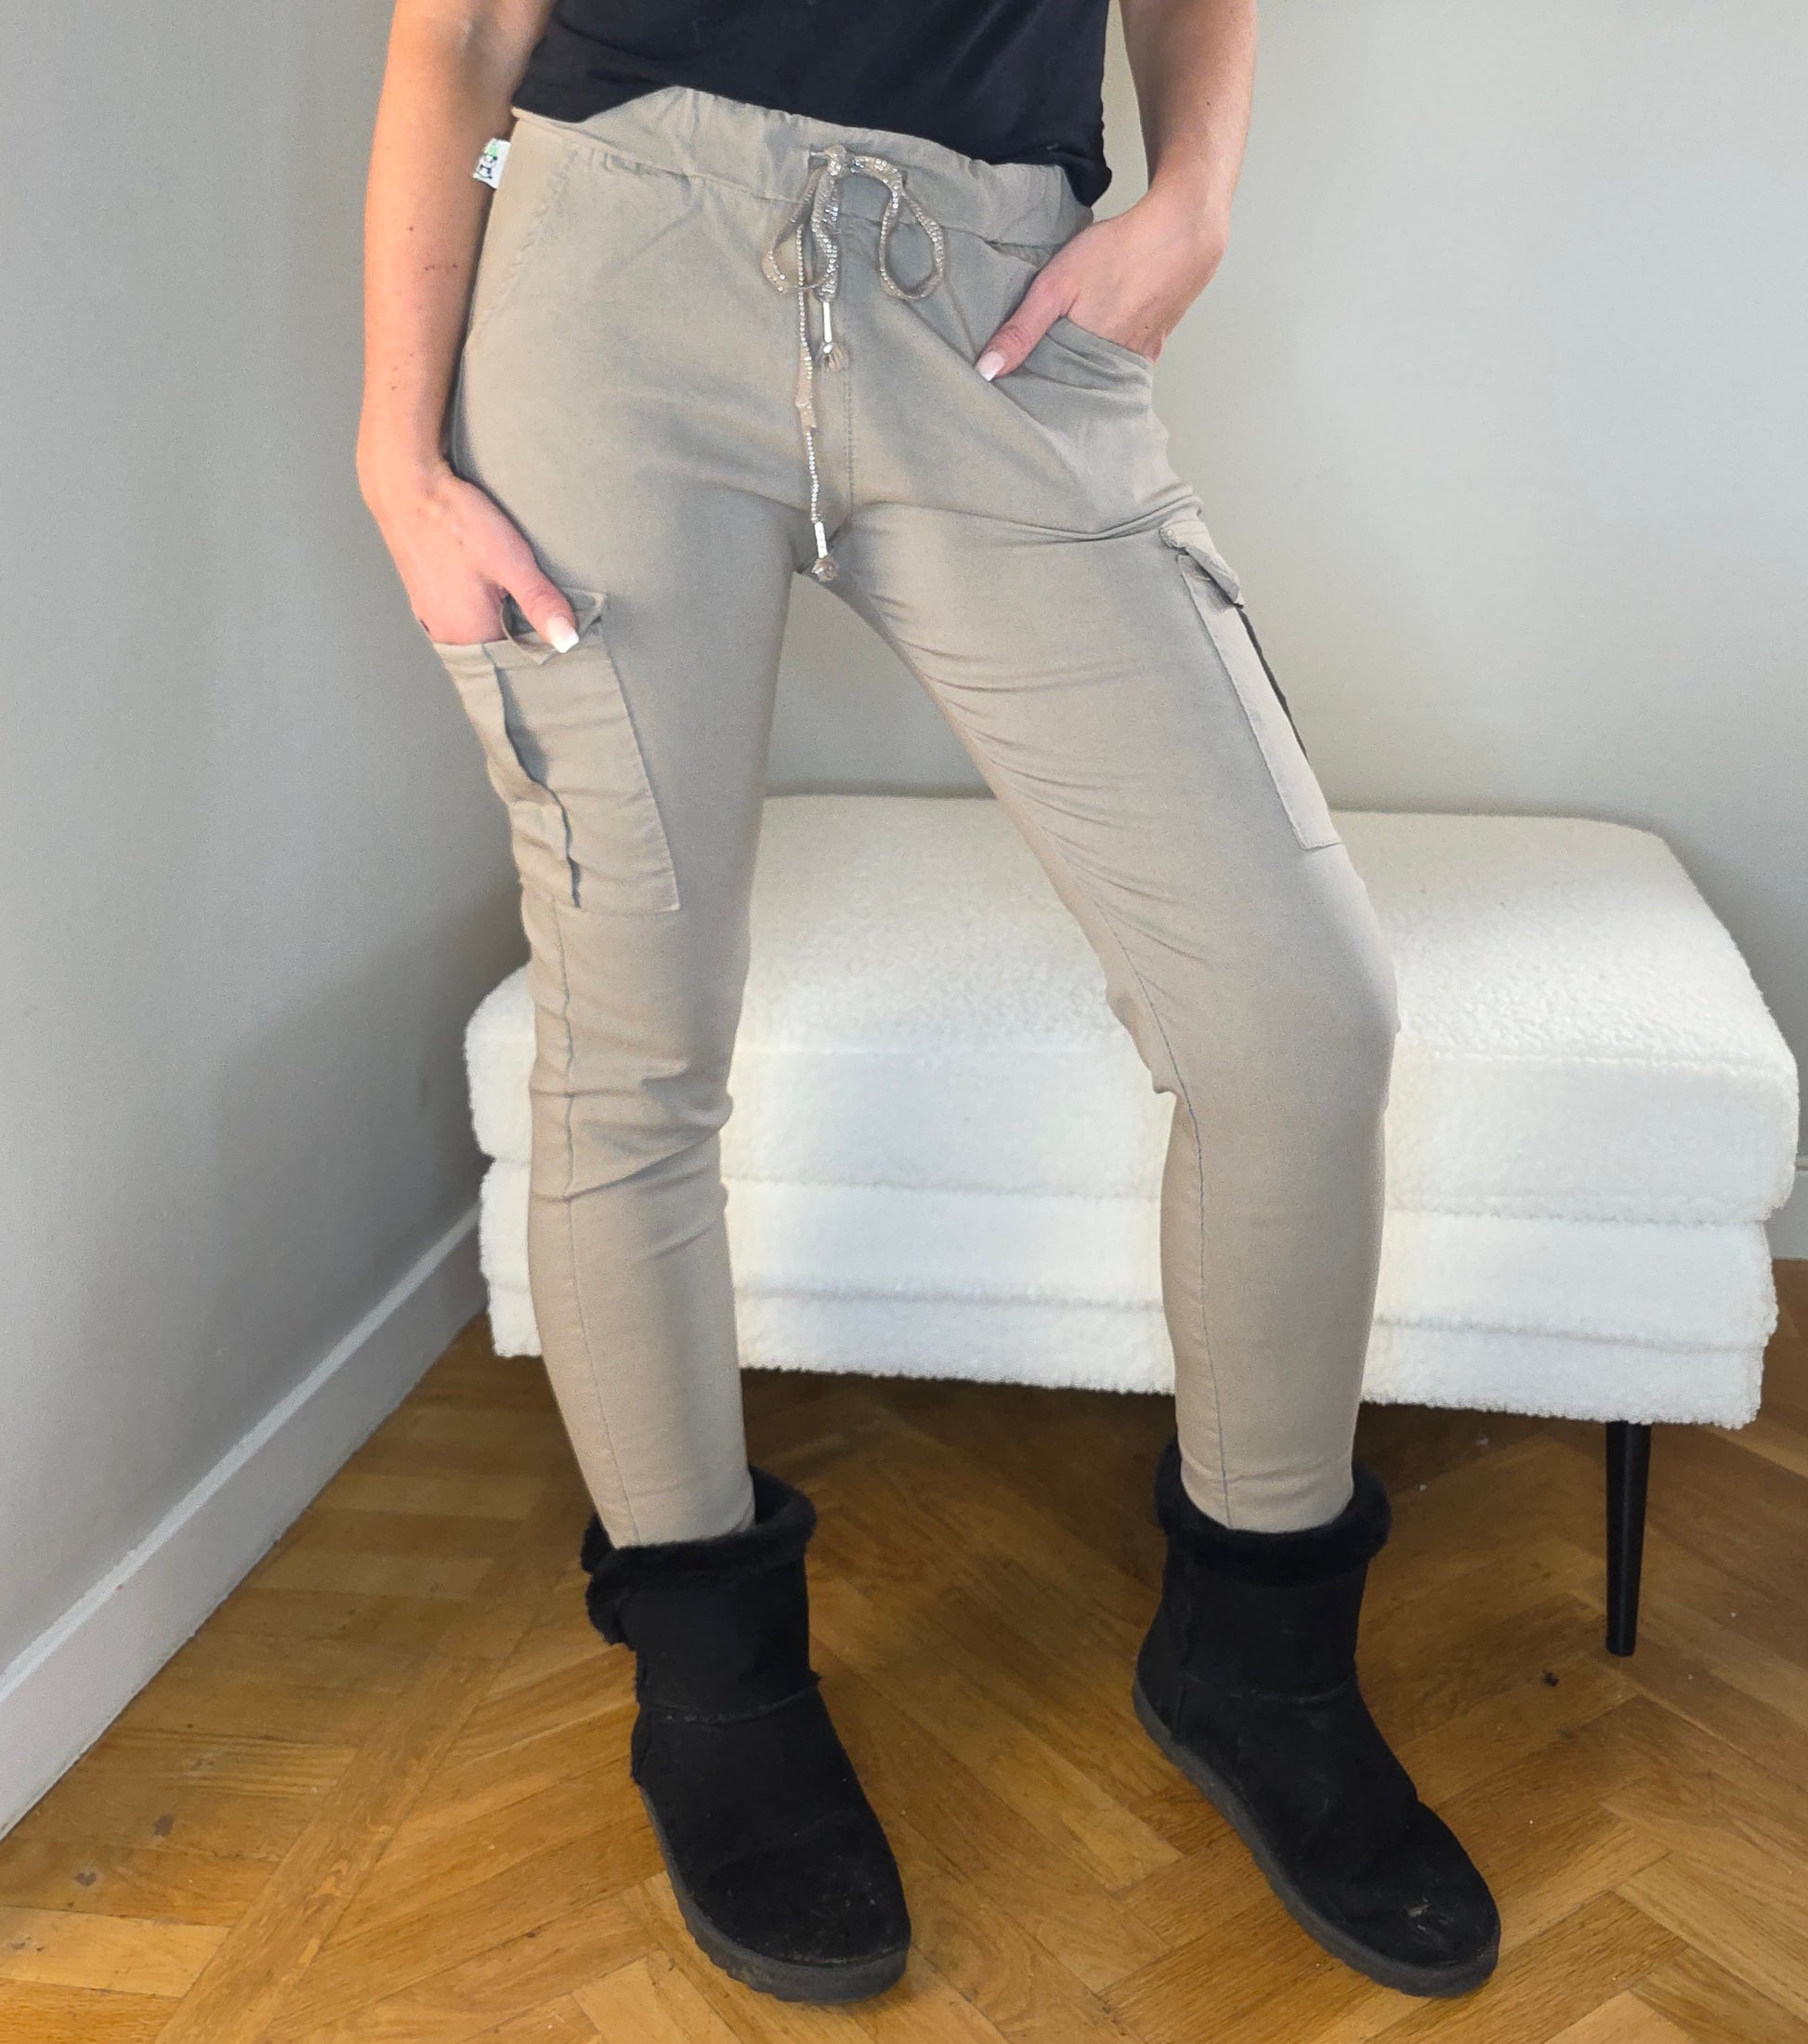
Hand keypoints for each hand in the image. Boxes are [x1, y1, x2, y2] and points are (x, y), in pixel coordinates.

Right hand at [359, 453, 577, 649]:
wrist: (406, 488)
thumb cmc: (455, 521)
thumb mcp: (509, 560)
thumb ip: (539, 602)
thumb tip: (567, 641)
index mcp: (469, 634)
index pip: (515, 663)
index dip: (540, 652)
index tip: (560, 641)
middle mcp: (446, 634)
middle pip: (496, 651)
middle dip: (521, 640)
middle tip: (547, 621)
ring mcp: (431, 616)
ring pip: (478, 633)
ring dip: (501, 624)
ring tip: (521, 604)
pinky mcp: (425, 598)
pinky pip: (461, 617)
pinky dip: (480, 611)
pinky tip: (492, 591)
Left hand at [975, 187, 1229, 379]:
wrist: (1182, 233)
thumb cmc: (1118, 253)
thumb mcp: (1056, 285)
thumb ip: (1022, 330)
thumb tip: (986, 372)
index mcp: (1087, 361)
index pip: (1051, 393)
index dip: (1032, 395)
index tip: (1012, 397)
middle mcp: (1115, 369)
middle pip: (1077, 390)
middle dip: (1056, 391)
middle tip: (1032, 389)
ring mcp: (1139, 360)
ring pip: (1101, 381)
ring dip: (1082, 379)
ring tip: (1060, 373)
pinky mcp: (1155, 347)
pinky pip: (1124, 368)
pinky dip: (1108, 367)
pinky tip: (1096, 356)